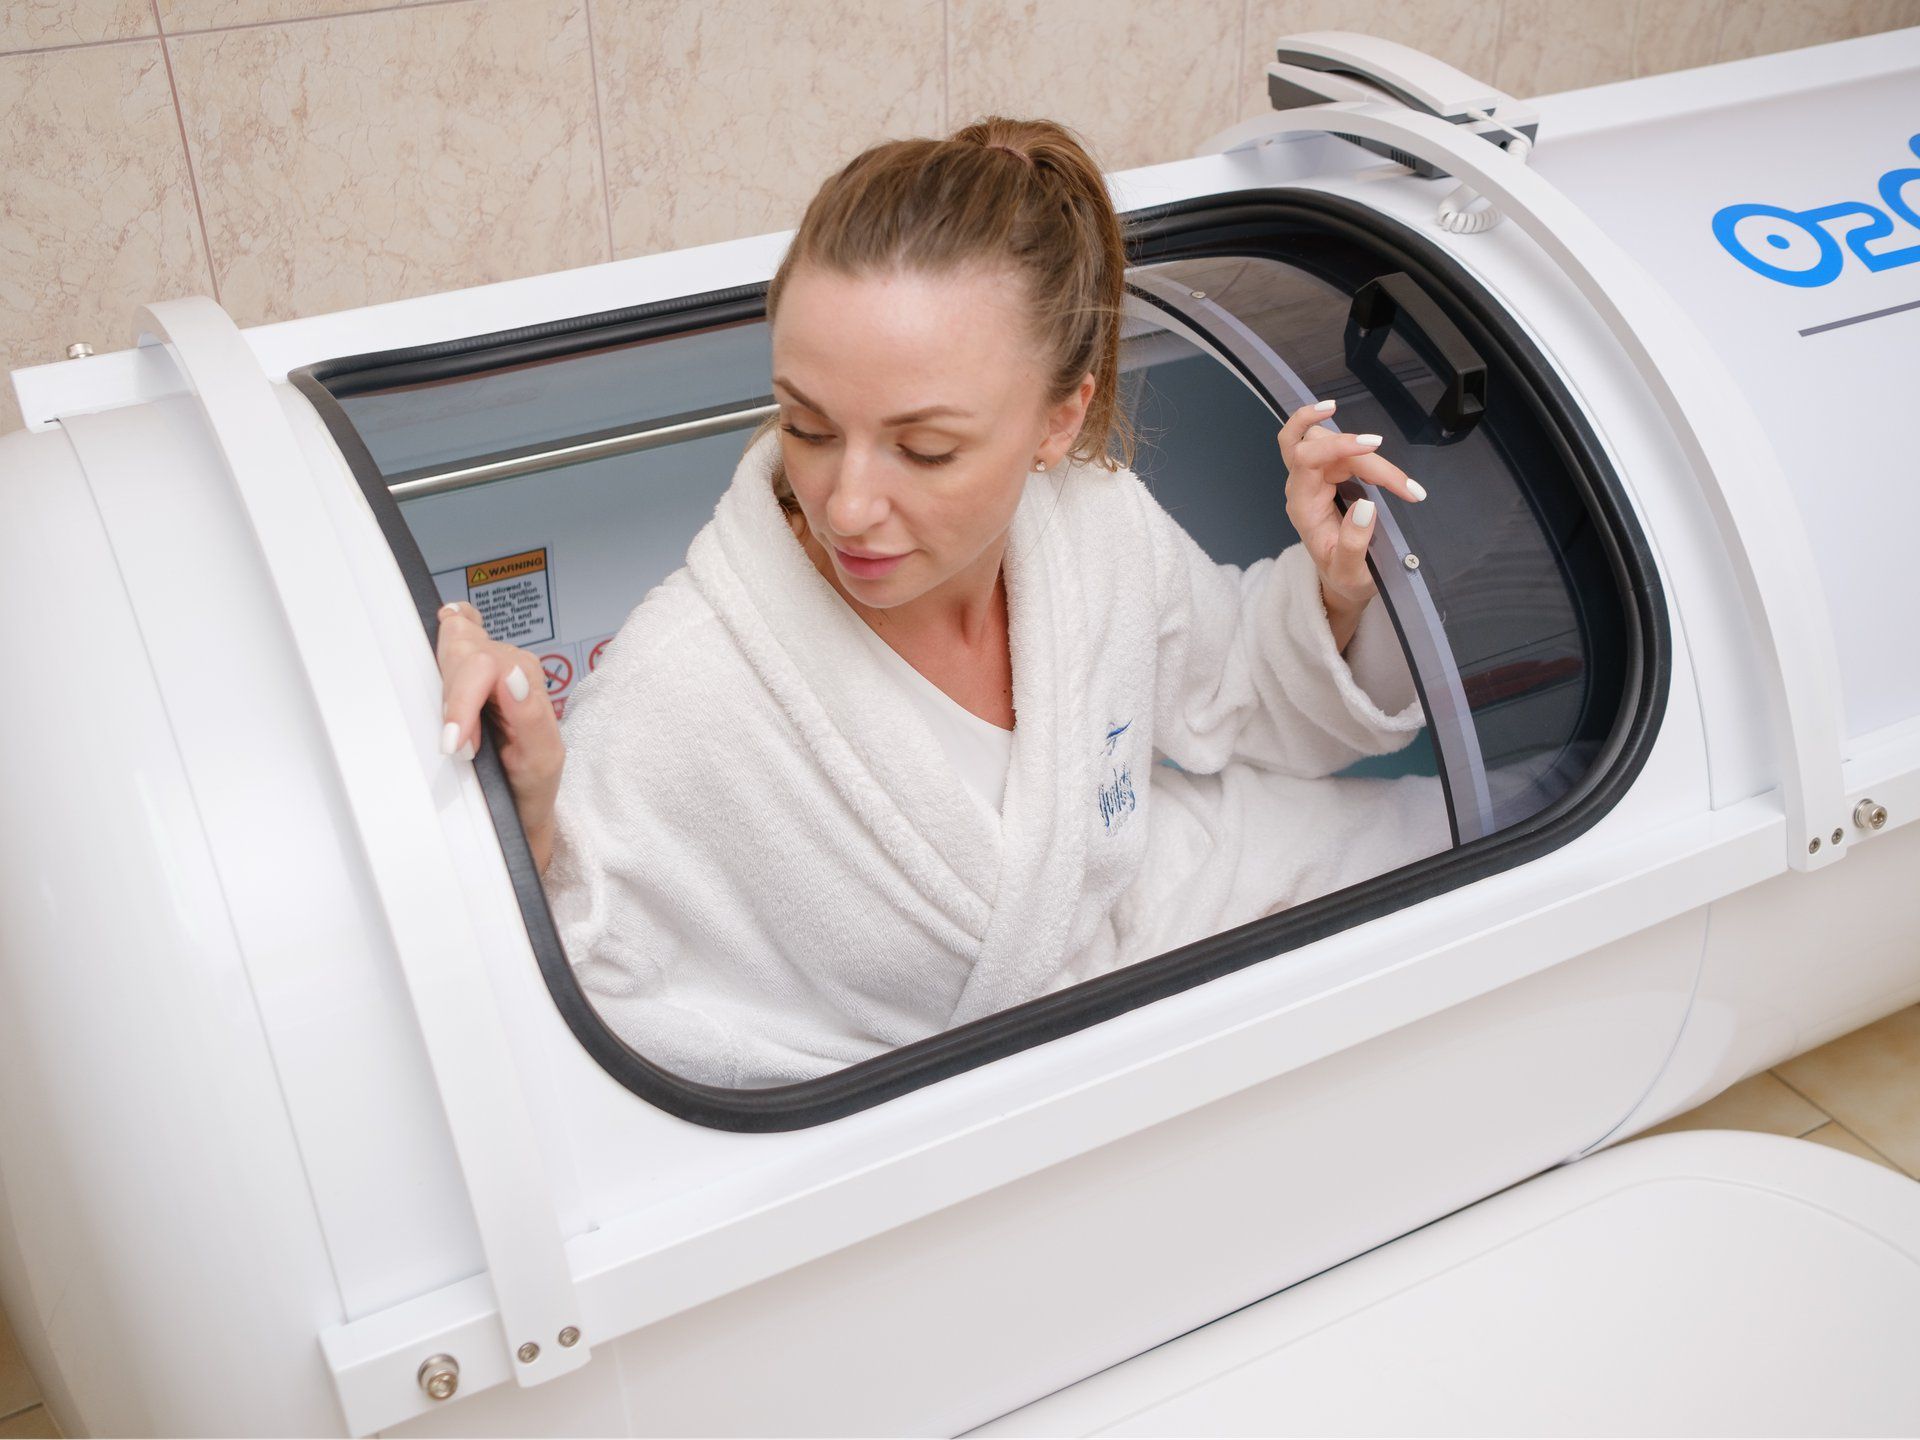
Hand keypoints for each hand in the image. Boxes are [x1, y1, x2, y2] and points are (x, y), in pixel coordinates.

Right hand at [434, 601, 565, 873]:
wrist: (521, 806)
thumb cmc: (532, 783)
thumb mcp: (541, 758)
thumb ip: (530, 715)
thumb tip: (511, 675)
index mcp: (528, 679)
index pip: (485, 665)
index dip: (462, 701)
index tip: (456, 743)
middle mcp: (509, 664)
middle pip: (464, 651)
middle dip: (452, 696)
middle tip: (457, 744)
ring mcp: (487, 665)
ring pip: (452, 645)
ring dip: (444, 679)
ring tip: (454, 725)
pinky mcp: (467, 675)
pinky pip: (455, 639)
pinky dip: (449, 637)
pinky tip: (447, 631)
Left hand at [1277, 398, 1427, 647]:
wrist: (1341, 581)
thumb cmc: (1344, 578)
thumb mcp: (1350, 572)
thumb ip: (1353, 544)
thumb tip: (1366, 505)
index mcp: (1303, 508)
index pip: (1307, 460)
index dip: (1337, 445)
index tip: (1374, 445)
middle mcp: (1302, 488)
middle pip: (1318, 443)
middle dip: (1361, 452)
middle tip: (1401, 484)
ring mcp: (1312, 478)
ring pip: (1328, 440)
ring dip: (1362, 448)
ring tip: (1397, 481)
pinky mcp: (1326, 474)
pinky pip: (1336, 447)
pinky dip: (1357, 446)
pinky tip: (1373, 449)